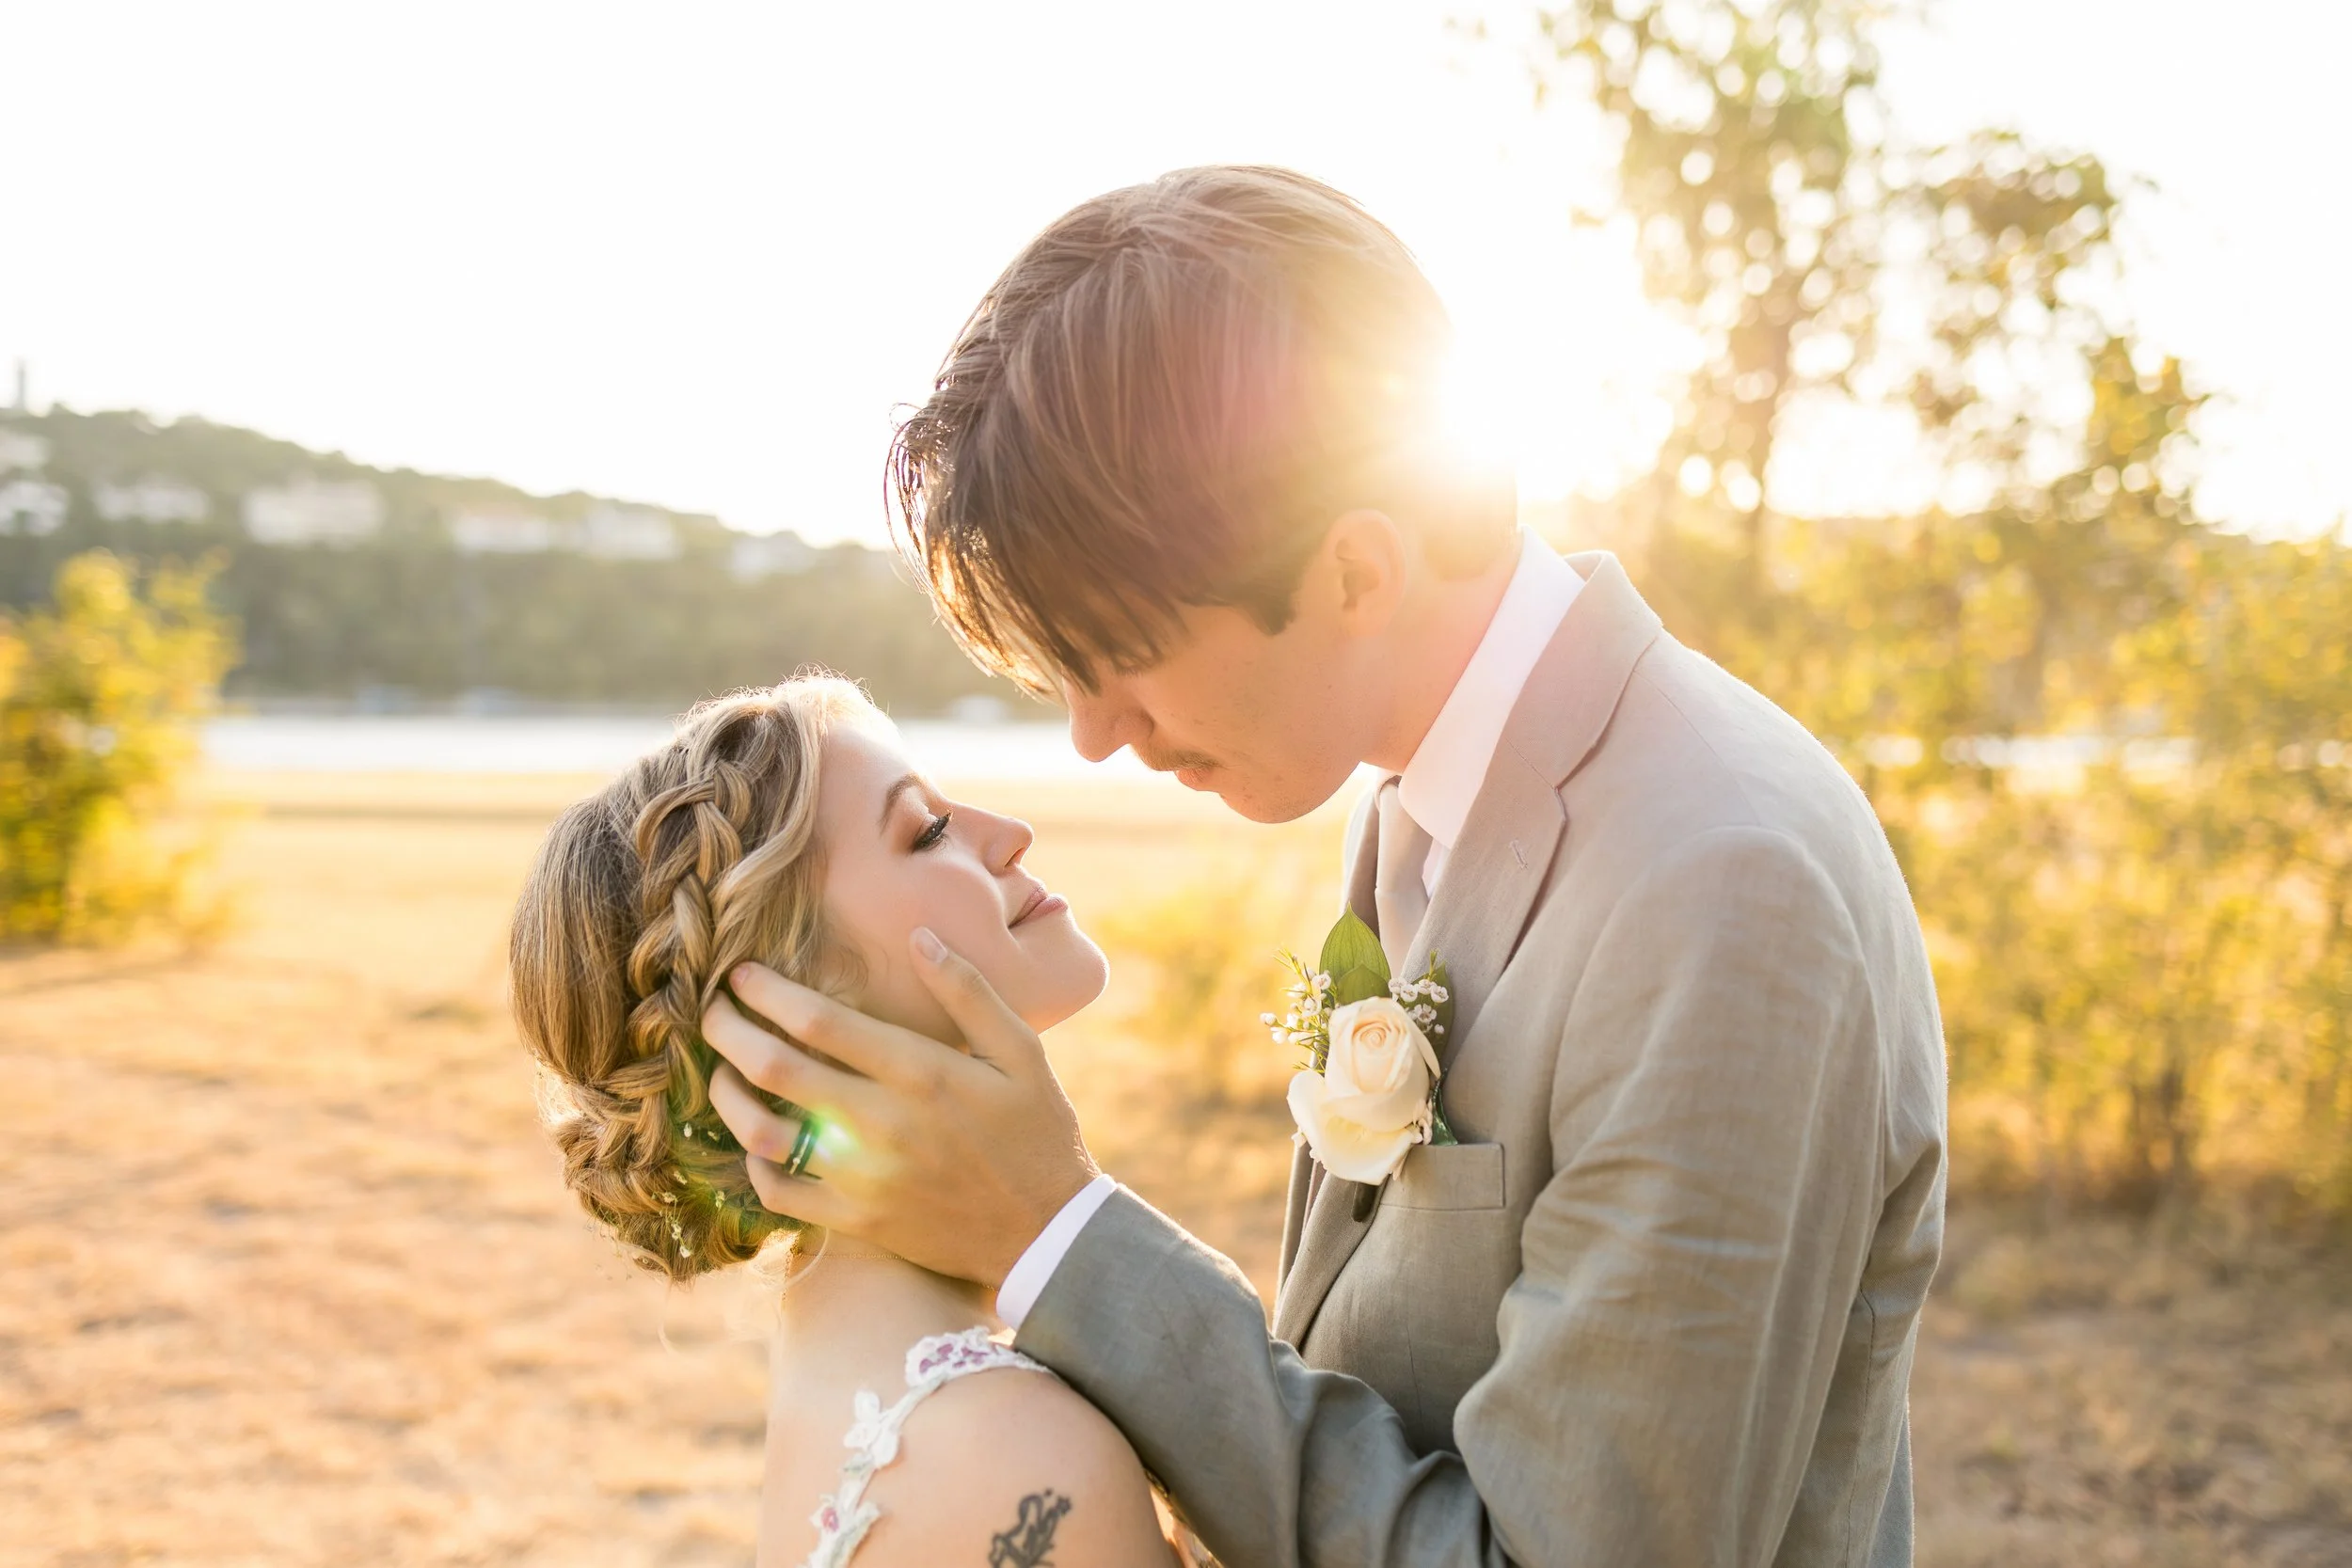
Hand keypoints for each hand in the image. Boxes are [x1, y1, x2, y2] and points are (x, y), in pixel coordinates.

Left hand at [699, 928, 1099, 1289]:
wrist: (1047, 1232)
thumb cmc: (1037, 1130)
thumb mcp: (1022, 1051)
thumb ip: (969, 991)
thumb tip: (919, 937)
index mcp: (921, 1072)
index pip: (819, 1020)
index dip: (768, 991)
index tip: (741, 973)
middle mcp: (883, 1124)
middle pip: (775, 1068)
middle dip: (729, 1029)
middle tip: (711, 1009)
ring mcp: (864, 1178)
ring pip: (763, 1132)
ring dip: (727, 1095)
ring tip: (722, 1069)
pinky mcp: (856, 1221)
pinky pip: (780, 1193)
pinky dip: (754, 1162)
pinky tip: (754, 1138)